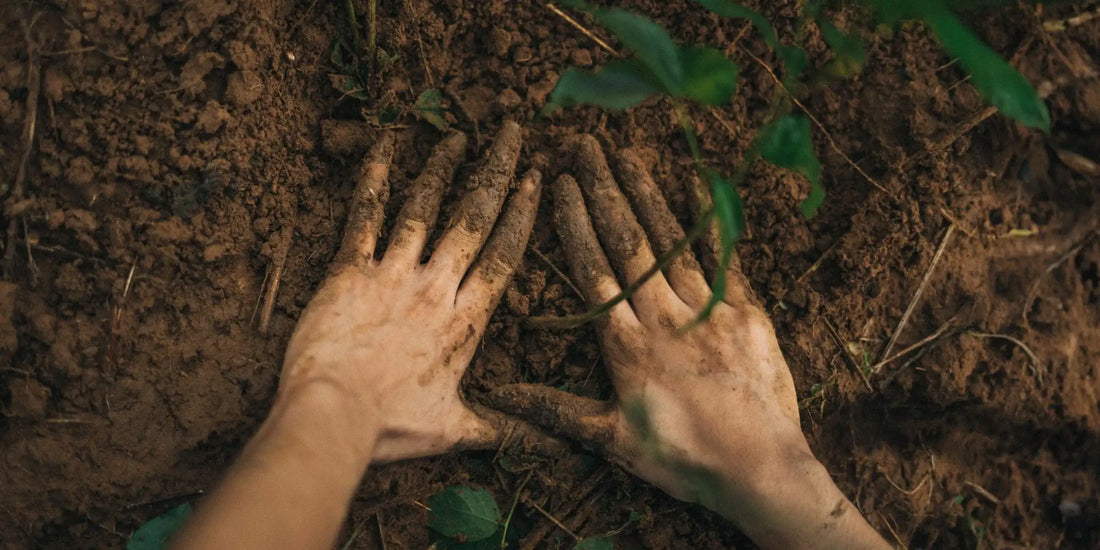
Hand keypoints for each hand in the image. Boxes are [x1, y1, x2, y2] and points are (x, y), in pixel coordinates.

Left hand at [281, 122, 541, 462]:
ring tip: (457, 136)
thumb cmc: (392, 427)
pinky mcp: (349, 271)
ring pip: (424, 208)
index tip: (535, 181)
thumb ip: (505, 430)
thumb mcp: (457, 431)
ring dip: (442, 168)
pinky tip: (384, 150)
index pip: (503, 256)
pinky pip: (364, 218)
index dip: (522, 215)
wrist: (333, 417)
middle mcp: (435, 288)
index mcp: (465, 321)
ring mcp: (393, 274)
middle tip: (512, 132)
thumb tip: (556, 450)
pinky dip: (373, 181)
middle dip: (496, 172)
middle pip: (474, 218)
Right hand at [492, 137, 887, 548]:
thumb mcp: (612, 440)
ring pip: (668, 240)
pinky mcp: (746, 312)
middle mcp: (662, 316)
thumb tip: (499, 394)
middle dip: (603, 190)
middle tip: (585, 146)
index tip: (559, 183)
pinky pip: (723, 255)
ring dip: (645, 193)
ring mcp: (707, 309)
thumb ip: (556, 409)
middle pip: (626, 242)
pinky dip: (708, 218)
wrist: (760, 469)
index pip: (592, 270)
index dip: (574, 222)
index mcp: (625, 344)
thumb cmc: (682, 461)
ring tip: (626, 153)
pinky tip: (695, 182)